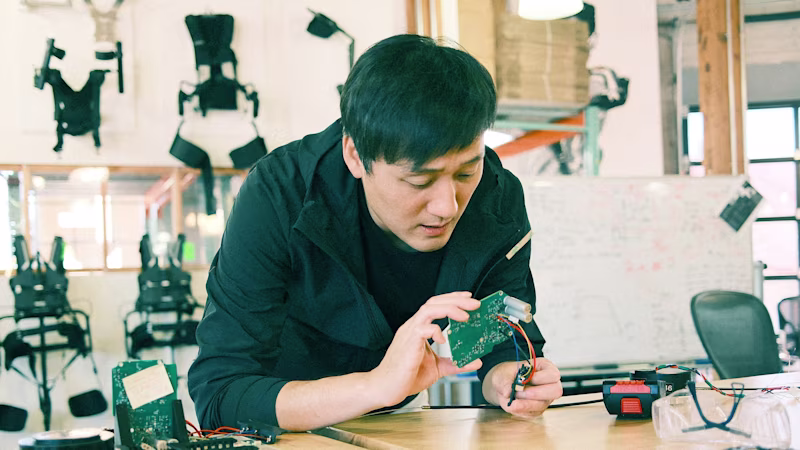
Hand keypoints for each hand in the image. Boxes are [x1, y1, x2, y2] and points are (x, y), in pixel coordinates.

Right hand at [369, 292, 482, 406]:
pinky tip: (443, 339)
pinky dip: (435, 330)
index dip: (452, 299)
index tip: (468, 298)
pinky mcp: (408, 343)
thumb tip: (476, 361)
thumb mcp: (437, 368)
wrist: (386, 388)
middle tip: (474, 303)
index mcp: (418, 329)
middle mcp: (413, 326)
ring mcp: (409, 333)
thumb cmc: (406, 377)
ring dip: (449, 308)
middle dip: (456, 300)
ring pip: (429, 309)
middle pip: (434, 302)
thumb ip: (455, 363)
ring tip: (465, 315)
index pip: (436, 305)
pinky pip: (422, 329)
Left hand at [482, 357, 561, 417]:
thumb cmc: (506, 375)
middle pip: (555, 391)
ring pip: (543, 404)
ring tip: (513, 396)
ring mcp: (545, 398)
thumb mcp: (502, 373)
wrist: (502, 386)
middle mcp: (549, 384)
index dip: (540, 378)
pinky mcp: (538, 409)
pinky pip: (533, 413)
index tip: (525, 379)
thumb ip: (504, 381)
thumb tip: (508, 392)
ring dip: (525, 402)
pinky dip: (521, 409)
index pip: (553, 375)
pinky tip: (514, 403)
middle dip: (535, 393)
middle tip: (519, 392)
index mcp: (545, 368)